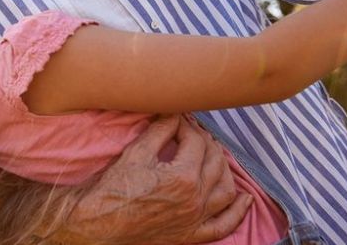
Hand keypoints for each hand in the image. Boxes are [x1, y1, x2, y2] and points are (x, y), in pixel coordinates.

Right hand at [55, 116, 251, 244]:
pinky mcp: (191, 234)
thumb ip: (160, 131)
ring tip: (216, 155)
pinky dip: (238, 212)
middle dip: (206, 142)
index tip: (176, 120)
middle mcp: (196, 199)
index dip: (186, 126)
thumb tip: (173, 113)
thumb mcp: (136, 153)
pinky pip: (223, 225)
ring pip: (226, 190)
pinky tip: (245, 199)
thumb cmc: (114, 188)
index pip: (196, 142)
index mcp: (184, 176)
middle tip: (192, 133)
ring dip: (225, 169)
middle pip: (214, 162)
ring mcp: (196, 219)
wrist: (100, 223)